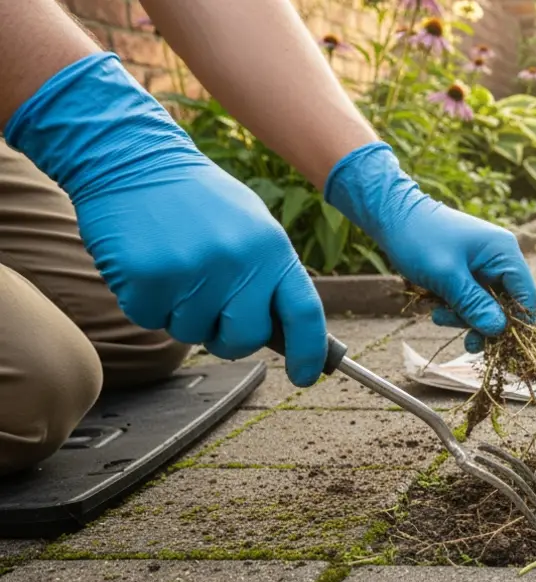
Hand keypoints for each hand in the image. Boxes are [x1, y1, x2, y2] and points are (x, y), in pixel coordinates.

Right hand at [4, 53, 328, 386]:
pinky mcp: (150, 279)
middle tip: (212, 310)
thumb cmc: (196, 199)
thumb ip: (270, 275)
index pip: (305, 313)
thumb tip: (288, 333)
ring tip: (175, 268)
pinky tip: (148, 265)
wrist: (132, 158)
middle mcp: (239, 263)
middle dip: (228, 336)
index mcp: (272, 248)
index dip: (310, 352)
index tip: (307, 376)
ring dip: (180, 313)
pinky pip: (151, 321)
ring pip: (193, 333)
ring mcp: (194, 272)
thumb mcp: (251, 226)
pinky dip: (146, 303)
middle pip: (245, 338)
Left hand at [323, 142, 535, 352]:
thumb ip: (474, 305)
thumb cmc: (419, 240)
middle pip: (506, 304)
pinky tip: (437, 309)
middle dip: (484, 323)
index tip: (499, 345)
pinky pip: (471, 297)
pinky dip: (457, 308)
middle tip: (467, 342)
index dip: (517, 323)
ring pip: (486, 304)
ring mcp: (483, 264)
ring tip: (439, 316)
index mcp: (503, 252)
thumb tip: (499, 330)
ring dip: (465, 317)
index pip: (526, 295)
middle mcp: (499, 257)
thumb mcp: (447, 277)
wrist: (390, 215)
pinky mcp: (467, 270)